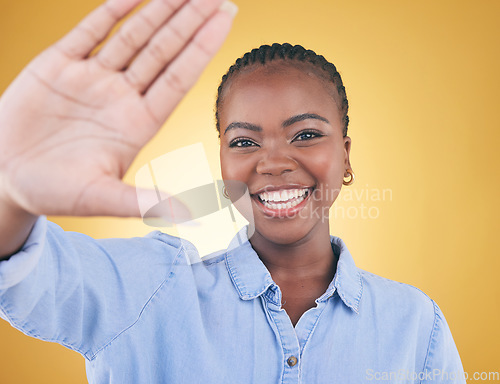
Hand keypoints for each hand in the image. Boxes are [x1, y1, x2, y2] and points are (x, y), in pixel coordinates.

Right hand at [0, 0, 235, 217]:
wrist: (7, 178)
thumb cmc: (55, 192)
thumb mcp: (101, 198)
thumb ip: (143, 202)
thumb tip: (190, 218)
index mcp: (138, 123)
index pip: (178, 77)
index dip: (202, 48)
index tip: (225, 20)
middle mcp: (122, 96)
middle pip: (164, 50)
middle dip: (190, 21)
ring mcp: (92, 78)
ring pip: (133, 35)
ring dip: (159, 10)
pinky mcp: (58, 65)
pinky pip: (89, 30)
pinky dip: (111, 10)